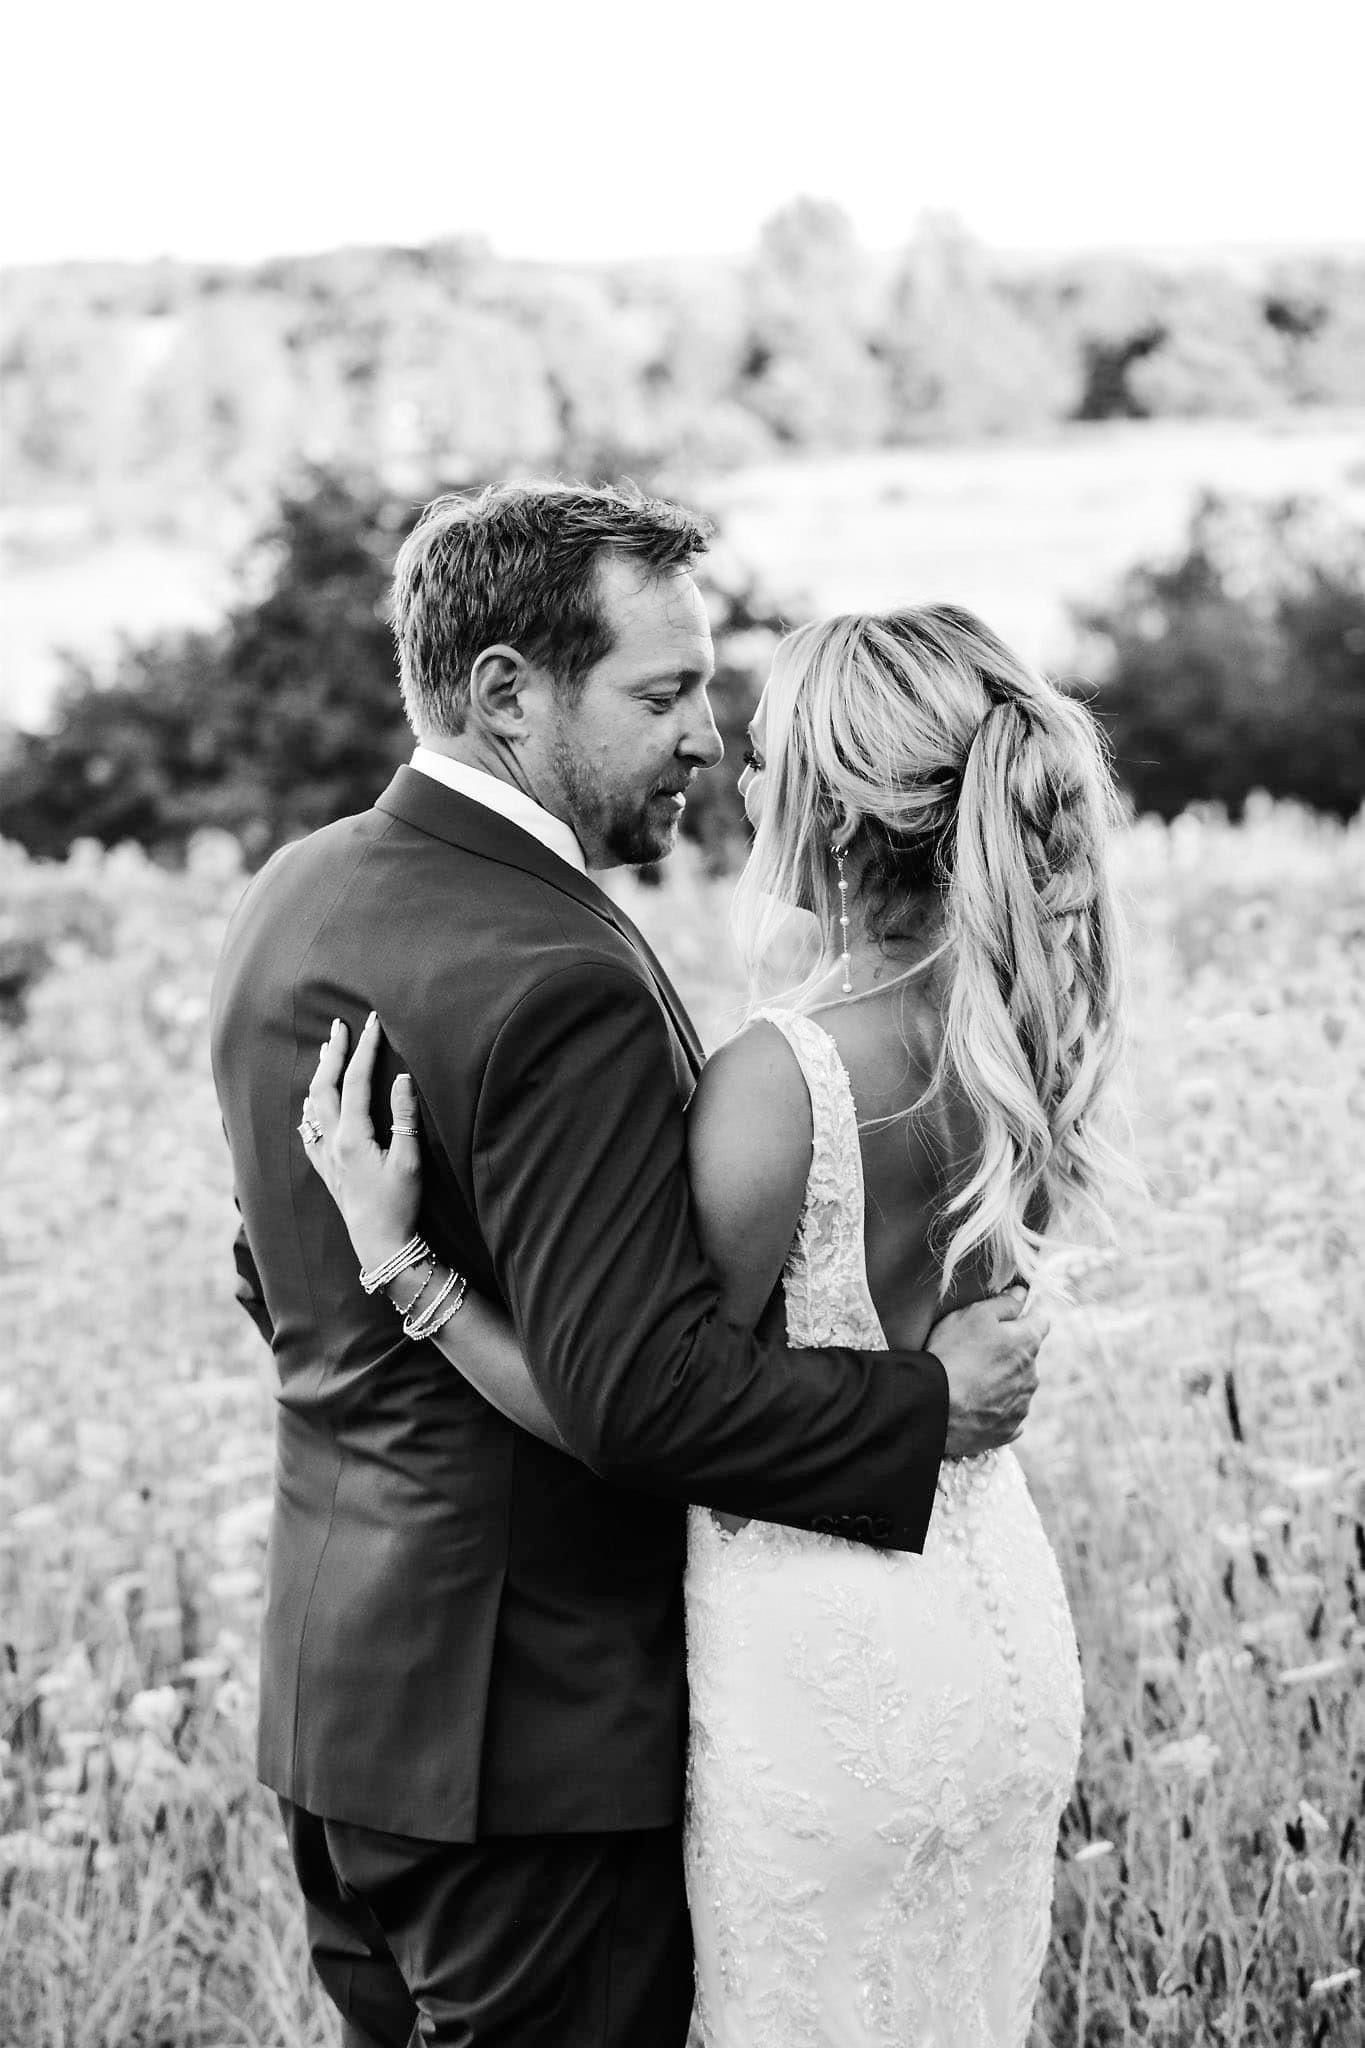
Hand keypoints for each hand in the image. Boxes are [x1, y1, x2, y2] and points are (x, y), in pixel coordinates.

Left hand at [300, 1014, 422, 1274]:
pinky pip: (309, 1130)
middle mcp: (332, 1142)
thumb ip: (404, 1117)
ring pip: (313, 1105)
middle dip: (333, 1053)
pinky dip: (310, 1108)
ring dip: (320, 1075)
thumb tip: (401, 1078)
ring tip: (326, 1052)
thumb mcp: (409, 1160)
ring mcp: (325, 1156)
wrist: (379, 1244)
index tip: (371, 1023)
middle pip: (325, 1087)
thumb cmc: (399, 1204)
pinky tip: (311, 1104)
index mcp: (352, 1136)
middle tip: (339, 1026)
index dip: (364, 1049)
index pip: (356, 1081)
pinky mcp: (325, 1169)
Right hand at [927, 1287, 1048, 1458]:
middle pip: (1027, 1355)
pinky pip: (1009, 1413)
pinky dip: (996, 1407)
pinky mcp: (1009, 1430)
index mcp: (1028, 1343)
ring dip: (1004, 1380)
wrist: (934, 1407)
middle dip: (1010, 1350)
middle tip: (978, 1350)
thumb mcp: (974, 1315)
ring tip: (972, 1381)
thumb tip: (1023, 1294)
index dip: (1027, 1313)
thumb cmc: (952, 1354)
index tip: (1013, 1313)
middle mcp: (1032, 1375)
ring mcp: (1022, 1405)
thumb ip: (1004, 1303)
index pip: (1041, 1320)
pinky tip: (975, 1404)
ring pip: (1019, 1385)